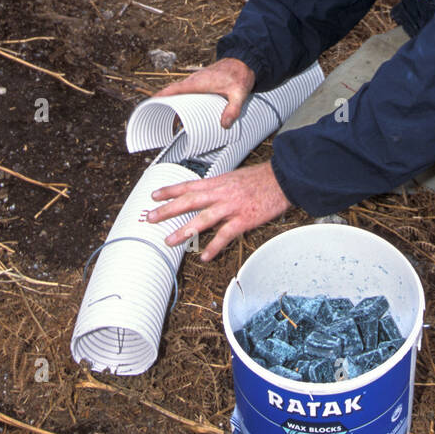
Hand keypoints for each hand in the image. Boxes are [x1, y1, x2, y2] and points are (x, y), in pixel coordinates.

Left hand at [146, 161, 289, 260]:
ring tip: (170, 241)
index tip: (154, 195)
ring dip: (184, 231)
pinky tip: (205, 256)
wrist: (284, 178)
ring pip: (203, 219)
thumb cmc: (261, 178)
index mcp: (219, 182)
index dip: (170, 190)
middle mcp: (222, 193)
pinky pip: (225, 235)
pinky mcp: (244, 219)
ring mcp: (232, 206)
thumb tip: (206, 194)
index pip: (189, 185)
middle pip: (189, 201)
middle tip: (151, 217)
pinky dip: (214, 247)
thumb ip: (220, 187)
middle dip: (168, 210)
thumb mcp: (236, 177)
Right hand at [151, 57, 255, 129]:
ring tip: (171, 123)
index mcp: (198, 82)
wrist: (245, 61)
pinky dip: (183, 101)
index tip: (149, 104)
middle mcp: (194, 81)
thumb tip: (225, 125)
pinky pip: (187, 93)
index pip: (173, 89)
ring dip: (174, 105)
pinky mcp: (202, 83)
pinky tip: (186, 114)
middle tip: (158, 120)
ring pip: (180, 94)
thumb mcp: (239, 93)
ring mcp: (197, 82)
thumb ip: (233, 109)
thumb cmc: (240, 74)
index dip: (160, 96)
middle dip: (164, 105)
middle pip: (173, 93)